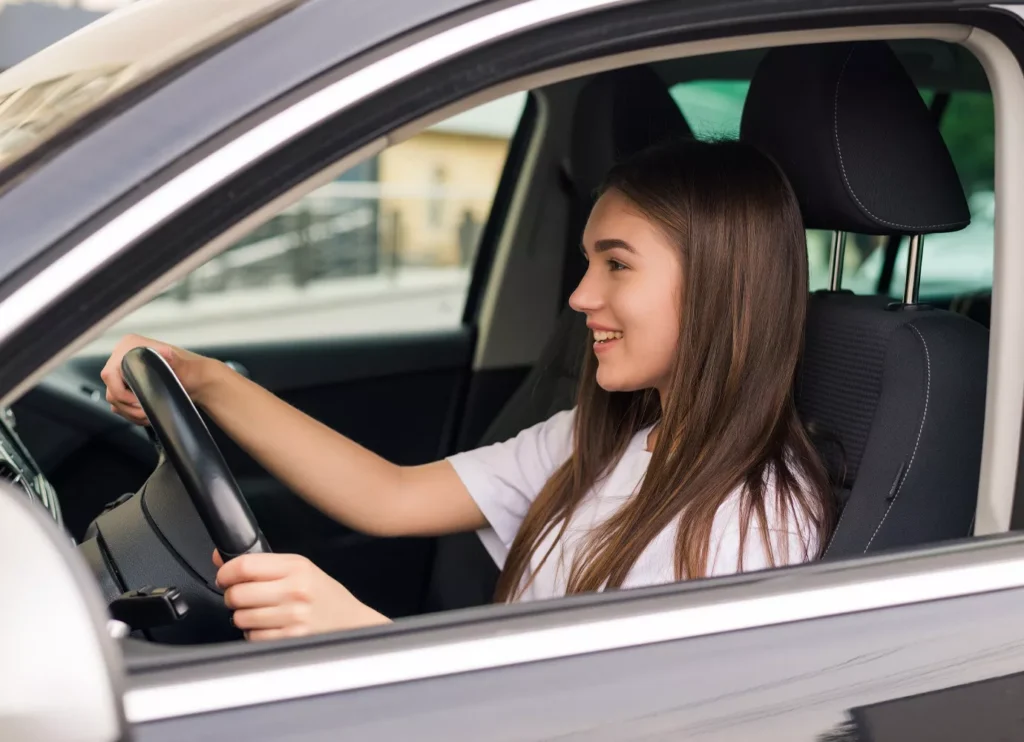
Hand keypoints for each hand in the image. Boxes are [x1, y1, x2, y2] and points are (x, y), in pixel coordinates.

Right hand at [100, 334, 216, 424]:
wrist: (197, 381)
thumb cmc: (191, 371)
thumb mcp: (184, 366)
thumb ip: (174, 360)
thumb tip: (166, 354)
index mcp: (130, 345)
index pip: (110, 373)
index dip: (122, 392)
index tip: (139, 401)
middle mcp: (122, 356)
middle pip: (111, 389)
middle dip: (129, 405)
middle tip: (146, 412)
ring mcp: (122, 372)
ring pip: (114, 400)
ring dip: (131, 412)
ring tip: (148, 415)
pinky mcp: (126, 385)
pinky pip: (120, 404)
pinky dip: (132, 413)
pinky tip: (146, 415)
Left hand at [213, 550, 390, 640]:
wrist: (350, 620)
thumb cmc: (323, 595)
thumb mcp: (299, 569)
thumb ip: (262, 563)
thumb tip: (220, 559)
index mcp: (296, 567)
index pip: (245, 565)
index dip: (226, 572)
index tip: (225, 577)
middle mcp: (295, 591)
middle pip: (238, 593)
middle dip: (233, 596)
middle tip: (244, 596)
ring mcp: (292, 617)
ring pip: (241, 617)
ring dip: (244, 616)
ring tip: (261, 612)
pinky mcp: (290, 638)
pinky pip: (252, 636)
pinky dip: (255, 633)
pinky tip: (270, 626)